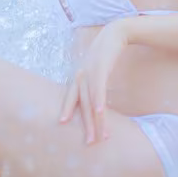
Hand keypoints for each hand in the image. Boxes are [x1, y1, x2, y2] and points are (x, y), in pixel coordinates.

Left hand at [59, 19, 129, 143]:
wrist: (115, 33)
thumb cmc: (105, 53)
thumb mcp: (95, 68)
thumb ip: (92, 81)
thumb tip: (93, 97)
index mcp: (78, 76)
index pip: (71, 97)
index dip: (66, 109)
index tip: (62, 123)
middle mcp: (80, 75)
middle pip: (82, 105)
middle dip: (86, 125)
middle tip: (89, 143)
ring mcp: (90, 72)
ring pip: (91, 101)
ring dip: (96, 120)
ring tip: (100, 135)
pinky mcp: (101, 68)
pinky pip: (100, 88)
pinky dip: (99, 100)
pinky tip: (100, 111)